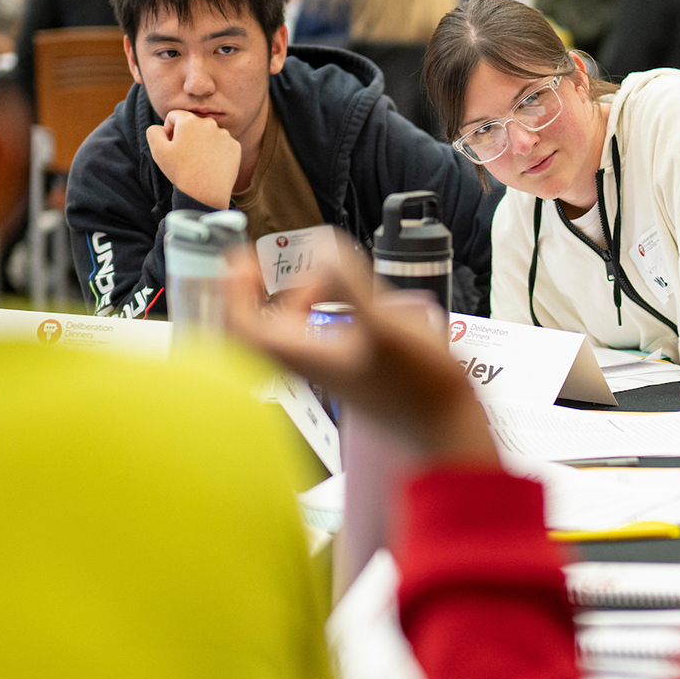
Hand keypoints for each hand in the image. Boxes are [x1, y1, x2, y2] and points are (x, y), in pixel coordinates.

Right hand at [146, 109, 241, 208]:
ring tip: (199, 162)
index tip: (172, 145)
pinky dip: (217, 152)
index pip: (175, 116)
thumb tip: (162, 127)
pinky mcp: (235, 147)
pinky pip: (223, 145)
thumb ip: (154, 131)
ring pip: (209, 134)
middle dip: (187, 136)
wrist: (205, 194)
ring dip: (203, 143)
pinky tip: (212, 165)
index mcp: (189, 121)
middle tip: (185, 156)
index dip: (170, 130)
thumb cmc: (180, 172)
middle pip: (193, 124)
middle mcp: (209, 123)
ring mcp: (225, 135)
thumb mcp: (157, 150)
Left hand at [224, 240, 498, 466]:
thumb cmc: (421, 388)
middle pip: (257, 325)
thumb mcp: (386, 327)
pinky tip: (344, 298)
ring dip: (293, 295)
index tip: (246, 259)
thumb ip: (351, 288)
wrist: (445, 426)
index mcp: (305, 354)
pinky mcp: (345, 367)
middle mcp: (308, 362)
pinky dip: (317, 308)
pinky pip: (313, 333)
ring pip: (285, 328)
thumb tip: (323, 252)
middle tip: (270, 261)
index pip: (244, 325)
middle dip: (258, 289)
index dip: (235, 289)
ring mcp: (325, 366)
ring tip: (320, 275)